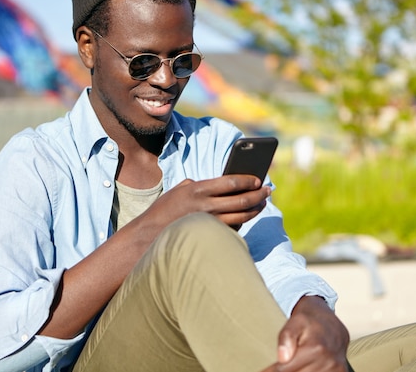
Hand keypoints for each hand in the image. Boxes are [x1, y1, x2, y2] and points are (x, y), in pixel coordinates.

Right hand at [141, 175, 270, 229]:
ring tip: (261, 204)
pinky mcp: (209, 236)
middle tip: (267, 191)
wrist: (149, 235)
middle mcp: (205, 206)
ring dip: (254, 209)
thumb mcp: (179, 190)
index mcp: (198, 189)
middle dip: (258, 195)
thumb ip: (200, 185)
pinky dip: (242, 221)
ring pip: (241, 216)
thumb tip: (223, 185)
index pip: (231, 182)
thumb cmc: (165, 210)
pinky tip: (246, 216)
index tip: (258, 179)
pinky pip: (232, 228)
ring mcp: (209, 223)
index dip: (248, 180)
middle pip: (241, 200)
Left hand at [264, 296, 349, 371]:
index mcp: (315, 348)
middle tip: (278, 365)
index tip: (262, 371)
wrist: (332, 322)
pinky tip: (304, 366)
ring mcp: (336, 369)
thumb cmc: (310, 321)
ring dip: (297, 371)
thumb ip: (286, 337)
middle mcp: (328, 361)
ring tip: (294, 363)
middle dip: (285, 370)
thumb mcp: (295, 321)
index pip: (285, 370)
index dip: (271, 371)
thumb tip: (282, 358)